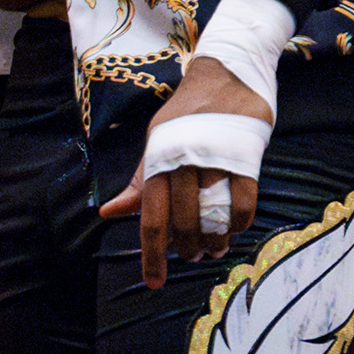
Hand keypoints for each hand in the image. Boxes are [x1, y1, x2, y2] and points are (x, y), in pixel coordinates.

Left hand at [99, 57, 267, 289]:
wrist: (224, 72)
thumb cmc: (186, 113)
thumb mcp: (156, 142)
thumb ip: (139, 182)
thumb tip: (108, 213)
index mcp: (157, 160)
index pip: (150, 218)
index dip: (152, 254)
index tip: (154, 281)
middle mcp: (182, 161)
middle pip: (183, 223)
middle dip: (187, 249)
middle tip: (193, 257)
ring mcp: (214, 158)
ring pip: (213, 216)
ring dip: (214, 241)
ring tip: (214, 248)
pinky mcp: (245, 155)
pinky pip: (243, 203)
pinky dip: (239, 223)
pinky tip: (235, 228)